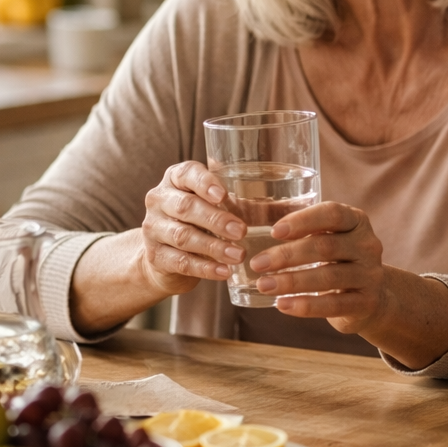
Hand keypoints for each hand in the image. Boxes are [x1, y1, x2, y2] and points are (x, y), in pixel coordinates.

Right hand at [138, 162, 247, 294]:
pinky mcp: (155, 256)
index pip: (187, 174)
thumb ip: (247, 201)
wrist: (167, 253)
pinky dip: (205, 268)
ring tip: (239, 255)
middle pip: (186, 207)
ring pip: (183, 236)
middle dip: (216, 220)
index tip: (224, 195)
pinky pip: (181, 262)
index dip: (205, 183)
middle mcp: (160, 200)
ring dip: (213, 247)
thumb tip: (294, 206)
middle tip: (242, 231)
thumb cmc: (202, 220)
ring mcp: (153, 228)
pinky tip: (224, 272)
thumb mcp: (219, 205)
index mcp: (177, 179)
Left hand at [247, 202, 388, 333]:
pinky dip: (305, 306)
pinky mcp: (366, 302)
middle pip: (325, 246)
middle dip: (287, 255)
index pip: (332, 214)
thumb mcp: (331, 238)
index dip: (303, 221)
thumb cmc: (339, 260)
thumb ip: (305, 231)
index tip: (274, 231)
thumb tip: (255, 229)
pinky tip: (282, 305)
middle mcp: (368, 245)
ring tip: (264, 285)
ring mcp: (370, 275)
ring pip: (328, 277)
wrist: (373, 296)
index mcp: (357, 222)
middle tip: (257, 264)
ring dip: (291, 282)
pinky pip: (333, 305)